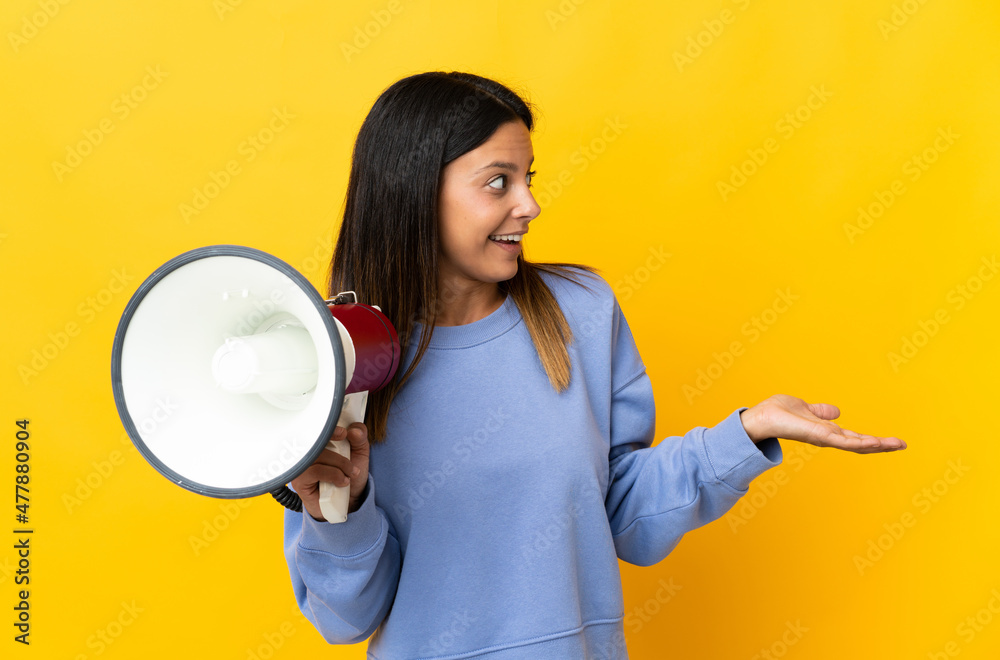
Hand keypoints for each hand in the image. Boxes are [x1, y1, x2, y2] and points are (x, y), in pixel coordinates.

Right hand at [289, 422, 370, 520]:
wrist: (349, 503)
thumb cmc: (350, 476)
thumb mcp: (360, 454)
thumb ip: (360, 438)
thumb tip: (354, 430)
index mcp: (320, 441)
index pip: (315, 426)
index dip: (328, 427)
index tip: (343, 433)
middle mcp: (307, 451)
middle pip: (316, 440)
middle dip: (336, 446)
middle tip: (350, 457)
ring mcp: (301, 466)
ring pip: (317, 455)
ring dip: (340, 464)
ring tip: (350, 473)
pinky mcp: (299, 480)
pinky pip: (314, 471)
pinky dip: (334, 474)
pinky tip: (342, 481)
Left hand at [739, 394, 906, 453]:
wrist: (761, 417)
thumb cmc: (778, 413)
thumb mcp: (806, 409)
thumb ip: (821, 412)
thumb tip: (836, 412)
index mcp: (827, 431)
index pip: (855, 437)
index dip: (873, 440)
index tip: (894, 441)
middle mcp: (828, 437)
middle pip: (860, 444)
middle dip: (882, 445)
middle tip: (903, 445)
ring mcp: (824, 438)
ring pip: (855, 444)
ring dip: (876, 445)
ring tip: (896, 444)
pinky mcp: (818, 435)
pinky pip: (842, 441)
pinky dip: (858, 443)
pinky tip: (874, 443)